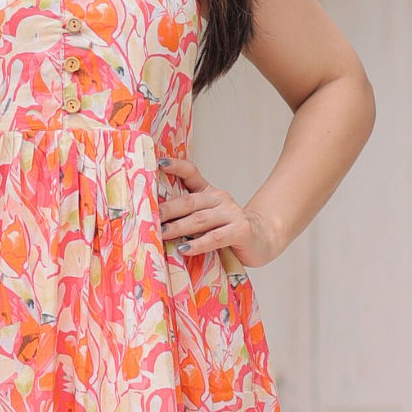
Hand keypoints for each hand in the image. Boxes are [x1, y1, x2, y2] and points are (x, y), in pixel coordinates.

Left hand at [158, 155, 278, 267]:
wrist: (264, 238)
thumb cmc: (229, 230)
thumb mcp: (208, 218)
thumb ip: (188, 216)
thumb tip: (155, 220)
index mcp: (209, 192)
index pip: (191, 173)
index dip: (176, 166)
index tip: (159, 162)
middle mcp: (219, 198)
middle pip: (189, 201)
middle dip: (166, 209)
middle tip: (147, 215)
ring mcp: (231, 214)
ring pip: (199, 219)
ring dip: (178, 227)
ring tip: (161, 233)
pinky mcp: (240, 231)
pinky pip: (216, 237)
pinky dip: (199, 244)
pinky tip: (184, 249)